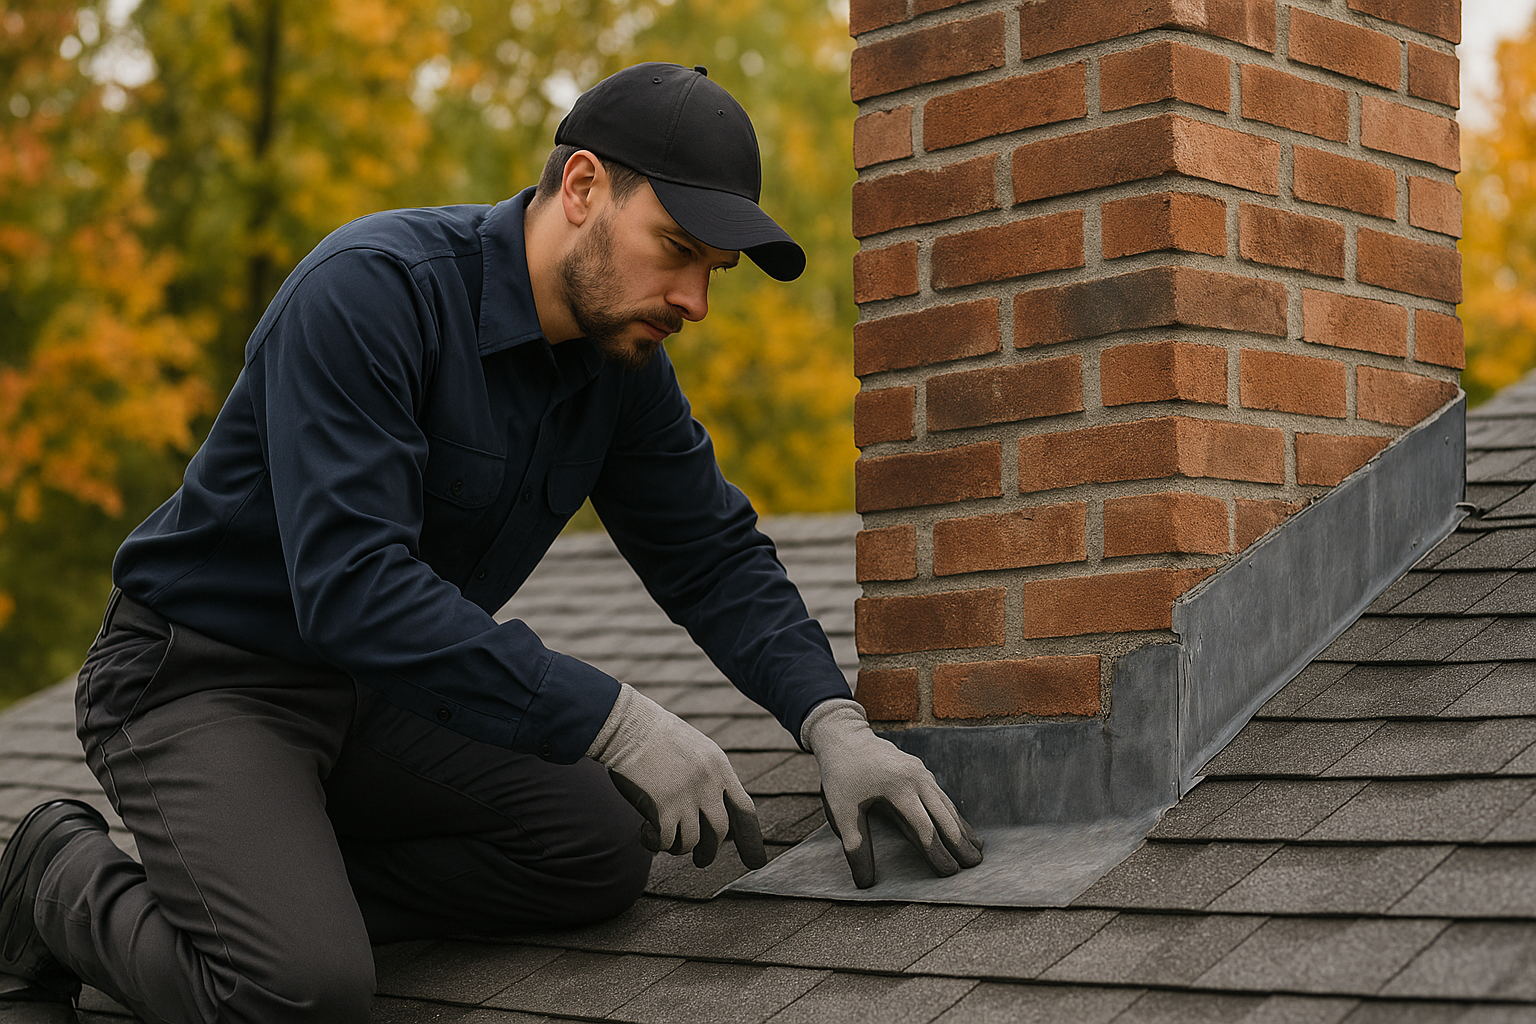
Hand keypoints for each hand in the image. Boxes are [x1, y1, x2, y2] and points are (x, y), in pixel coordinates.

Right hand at [587, 683, 765, 868]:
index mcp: (720, 767)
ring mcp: (688, 797)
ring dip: (678, 848)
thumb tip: (709, 812)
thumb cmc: (655, 736)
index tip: (756, 862)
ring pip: (692, 841)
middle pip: (720, 831)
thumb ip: (707, 777)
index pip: (744, 809)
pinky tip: (646, 834)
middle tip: (701, 861)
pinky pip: (666, 841)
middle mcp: (709, 784)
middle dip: (710, 852)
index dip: (751, 839)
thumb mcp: (694, 750)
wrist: (628, 726)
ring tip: (665, 842)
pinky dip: (656, 843)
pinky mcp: (664, 809)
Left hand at [801, 698, 981, 887]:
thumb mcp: (841, 811)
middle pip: (944, 815)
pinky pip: (940, 796)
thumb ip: (856, 846)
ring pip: (946, 804)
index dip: (938, 853)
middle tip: (976, 865)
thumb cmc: (840, 775)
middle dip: (960, 842)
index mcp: (898, 787)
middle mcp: (916, 778)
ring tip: (976, 849)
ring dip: (961, 828)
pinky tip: (960, 825)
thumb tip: (865, 883)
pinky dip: (953, 813)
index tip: (949, 873)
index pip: (925, 828)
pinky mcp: (919, 770)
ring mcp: (920, 772)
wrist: (843, 735)